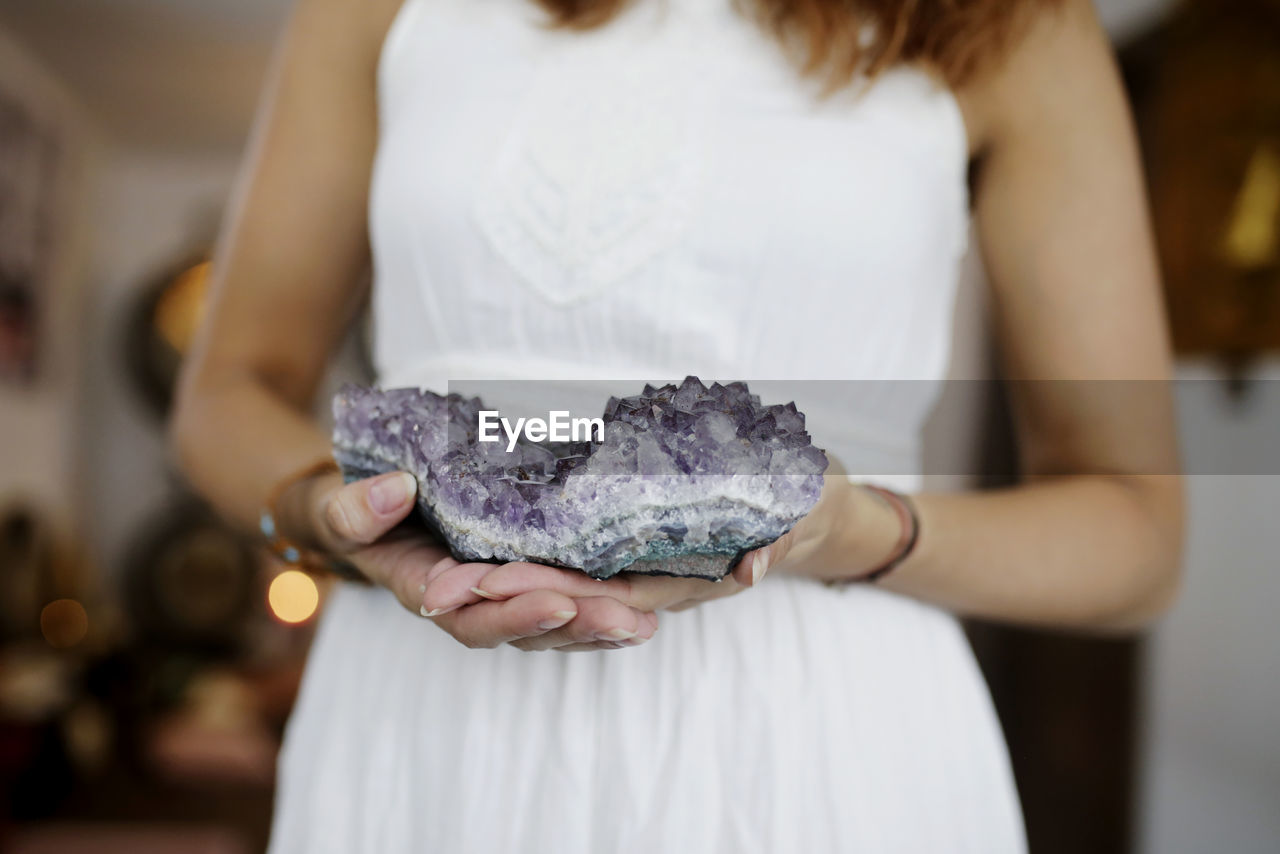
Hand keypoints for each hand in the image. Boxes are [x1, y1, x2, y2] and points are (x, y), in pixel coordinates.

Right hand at [292, 470, 658, 650]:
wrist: (369, 508)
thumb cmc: (353, 512)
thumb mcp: (338, 509)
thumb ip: (354, 510)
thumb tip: (395, 489)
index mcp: (424, 590)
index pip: (471, 616)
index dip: (513, 614)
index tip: (555, 600)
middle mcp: (468, 602)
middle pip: (524, 626)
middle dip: (574, 626)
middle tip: (623, 621)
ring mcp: (499, 592)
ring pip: (551, 621)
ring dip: (597, 625)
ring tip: (643, 623)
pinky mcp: (524, 575)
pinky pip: (563, 601)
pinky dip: (600, 608)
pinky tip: (643, 609)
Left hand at [422, 470, 904, 627]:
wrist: (815, 500)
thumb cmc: (808, 503)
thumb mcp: (803, 512)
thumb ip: (778, 540)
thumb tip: (750, 570)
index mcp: (689, 580)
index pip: (610, 594)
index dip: (552, 593)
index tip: (495, 583)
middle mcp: (655, 582)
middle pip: (571, 596)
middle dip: (506, 596)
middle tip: (440, 588)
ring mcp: (640, 568)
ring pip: (564, 587)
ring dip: (506, 586)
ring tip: (442, 579)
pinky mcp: (631, 546)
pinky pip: (576, 563)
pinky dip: (530, 562)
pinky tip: (485, 550)